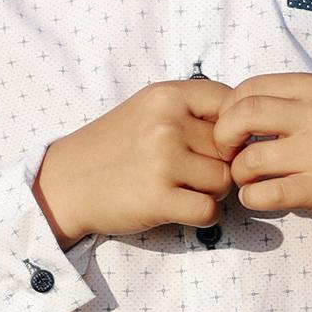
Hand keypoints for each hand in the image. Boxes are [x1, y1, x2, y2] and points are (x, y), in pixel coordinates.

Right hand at [35, 81, 231, 245]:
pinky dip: (202, 215)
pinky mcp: (158, 199)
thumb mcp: (148, 109)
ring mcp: (162, 162)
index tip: (211, 140)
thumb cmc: (113, 146)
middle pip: (230, 148)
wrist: (66, 183)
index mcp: (166, 96)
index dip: (230, 126)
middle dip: (218, 163)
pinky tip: (180, 208)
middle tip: (188, 171)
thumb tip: (246, 126)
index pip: (230, 101)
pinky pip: (209, 210)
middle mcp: (166, 124)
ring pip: (224, 181)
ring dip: (211, 191)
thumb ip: (192, 109)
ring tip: (181, 188)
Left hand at [210, 74, 311, 234]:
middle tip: (228, 153)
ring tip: (249, 178)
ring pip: (249, 160)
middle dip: (223, 137)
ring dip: (238, 174)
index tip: (232, 130)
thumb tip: (221, 111)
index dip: (227, 112)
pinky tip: (257, 196)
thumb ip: (275, 102)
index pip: (248, 89)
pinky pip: (265, 194)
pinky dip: (251, 198)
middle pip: (243, 116)